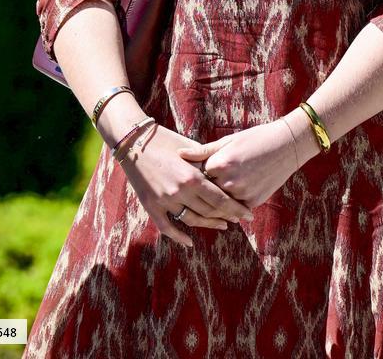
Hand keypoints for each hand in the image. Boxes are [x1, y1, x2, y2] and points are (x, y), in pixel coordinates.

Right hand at [118, 123, 254, 247]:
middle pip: (209, 212)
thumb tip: (224, 173)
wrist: (134, 141)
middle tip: (238, 220)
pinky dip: (179, 237)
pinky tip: (190, 242)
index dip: (236, 209)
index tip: (248, 214)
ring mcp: (165, 201)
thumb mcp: (190, 148)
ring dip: (209, 225)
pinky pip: (167, 227)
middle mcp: (180, 191)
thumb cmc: (166, 140)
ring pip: (192, 221)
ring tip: (222, 225)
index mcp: (193, 176)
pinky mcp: (151, 206)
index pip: (220, 199)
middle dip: (227, 217)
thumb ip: (206, 163)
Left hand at [176, 119, 299, 210]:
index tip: (187, 174)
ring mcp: (242, 194)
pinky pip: (235, 208)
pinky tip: (228, 201)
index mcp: (220, 164)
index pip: (197, 175)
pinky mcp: (253, 202)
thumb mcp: (228, 141)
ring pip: (220, 203)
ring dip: (214, 202)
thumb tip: (179, 154)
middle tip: (195, 190)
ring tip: (210, 196)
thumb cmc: (255, 139)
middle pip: (207, 192)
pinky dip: (230, 206)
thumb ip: (203, 151)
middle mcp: (229, 182)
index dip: (194, 175)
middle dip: (201, 191)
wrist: (286, 146)